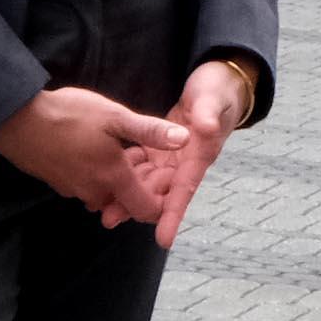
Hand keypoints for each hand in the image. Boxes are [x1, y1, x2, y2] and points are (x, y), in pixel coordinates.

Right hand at [0, 85, 186, 227]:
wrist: (16, 120)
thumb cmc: (68, 115)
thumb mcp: (114, 117)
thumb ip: (149, 131)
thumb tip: (185, 139)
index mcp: (113, 179)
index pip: (145, 210)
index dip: (162, 201)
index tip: (166, 180)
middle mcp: (94, 193)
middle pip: (125, 203)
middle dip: (138, 186)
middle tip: (142, 156)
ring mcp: (73, 191)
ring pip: (105, 194)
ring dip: (116, 179)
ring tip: (121, 148)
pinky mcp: (57, 184)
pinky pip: (86, 187)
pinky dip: (96, 175)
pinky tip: (95, 149)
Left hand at [124, 57, 254, 251]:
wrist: (218, 81)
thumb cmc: (217, 90)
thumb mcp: (214, 99)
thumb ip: (209, 114)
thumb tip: (206, 129)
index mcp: (200, 155)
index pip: (185, 189)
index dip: (173, 214)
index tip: (163, 239)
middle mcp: (186, 161)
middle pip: (160, 192)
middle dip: (137, 208)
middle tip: (110, 219)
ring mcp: (173, 155)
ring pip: (147, 181)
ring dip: (126, 193)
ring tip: (102, 208)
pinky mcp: (161, 146)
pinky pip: (142, 163)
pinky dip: (126, 170)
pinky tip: (105, 175)